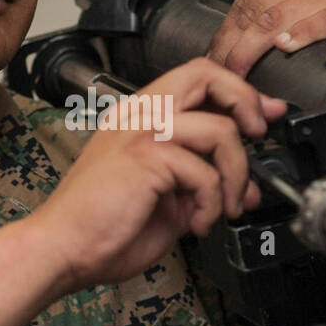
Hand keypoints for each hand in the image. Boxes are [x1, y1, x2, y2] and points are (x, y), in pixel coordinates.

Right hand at [31, 57, 288, 290]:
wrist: (63, 250)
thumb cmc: (102, 229)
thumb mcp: (168, 200)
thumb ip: (203, 184)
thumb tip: (246, 187)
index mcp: (141, 117)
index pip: (197, 79)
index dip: (238, 92)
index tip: (263, 115)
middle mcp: (140, 114)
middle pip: (207, 75)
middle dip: (247, 103)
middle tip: (257, 137)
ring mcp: (142, 132)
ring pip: (220, 130)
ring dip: (236, 175)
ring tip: (223, 208)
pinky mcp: (145, 157)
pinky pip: (204, 172)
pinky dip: (211, 204)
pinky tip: (196, 224)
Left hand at [206, 0, 325, 81]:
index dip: (227, 32)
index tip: (215, 59)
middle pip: (258, 9)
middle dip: (235, 47)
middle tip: (224, 75)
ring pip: (281, 17)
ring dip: (256, 50)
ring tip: (243, 75)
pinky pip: (323, 20)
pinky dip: (303, 35)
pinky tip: (287, 49)